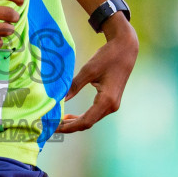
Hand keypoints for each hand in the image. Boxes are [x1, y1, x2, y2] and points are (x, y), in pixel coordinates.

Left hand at [58, 17, 137, 133]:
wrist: (125, 49)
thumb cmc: (108, 57)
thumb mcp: (89, 70)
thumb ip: (74, 86)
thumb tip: (59, 99)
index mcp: (107, 100)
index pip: (85, 121)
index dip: (68, 126)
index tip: (53, 127)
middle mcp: (111, 106)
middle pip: (88, 123)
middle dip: (69, 126)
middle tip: (51, 125)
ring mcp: (113, 105)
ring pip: (91, 120)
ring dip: (75, 122)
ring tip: (58, 121)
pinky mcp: (111, 101)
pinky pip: (94, 114)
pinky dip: (81, 117)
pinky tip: (70, 116)